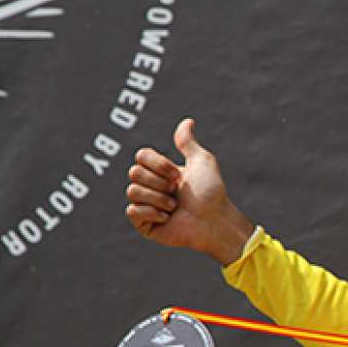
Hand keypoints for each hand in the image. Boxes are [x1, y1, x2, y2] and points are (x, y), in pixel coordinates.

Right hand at [125, 117, 254, 264]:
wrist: (215, 220)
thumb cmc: (212, 193)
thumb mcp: (201, 162)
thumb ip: (188, 143)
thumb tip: (188, 121)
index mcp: (160, 172)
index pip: (140, 156)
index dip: (158, 164)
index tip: (178, 175)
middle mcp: (151, 187)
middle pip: (134, 172)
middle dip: (160, 182)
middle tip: (177, 192)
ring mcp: (146, 206)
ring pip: (132, 191)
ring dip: (159, 198)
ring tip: (175, 207)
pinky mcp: (144, 225)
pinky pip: (132, 211)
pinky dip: (152, 213)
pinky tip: (168, 218)